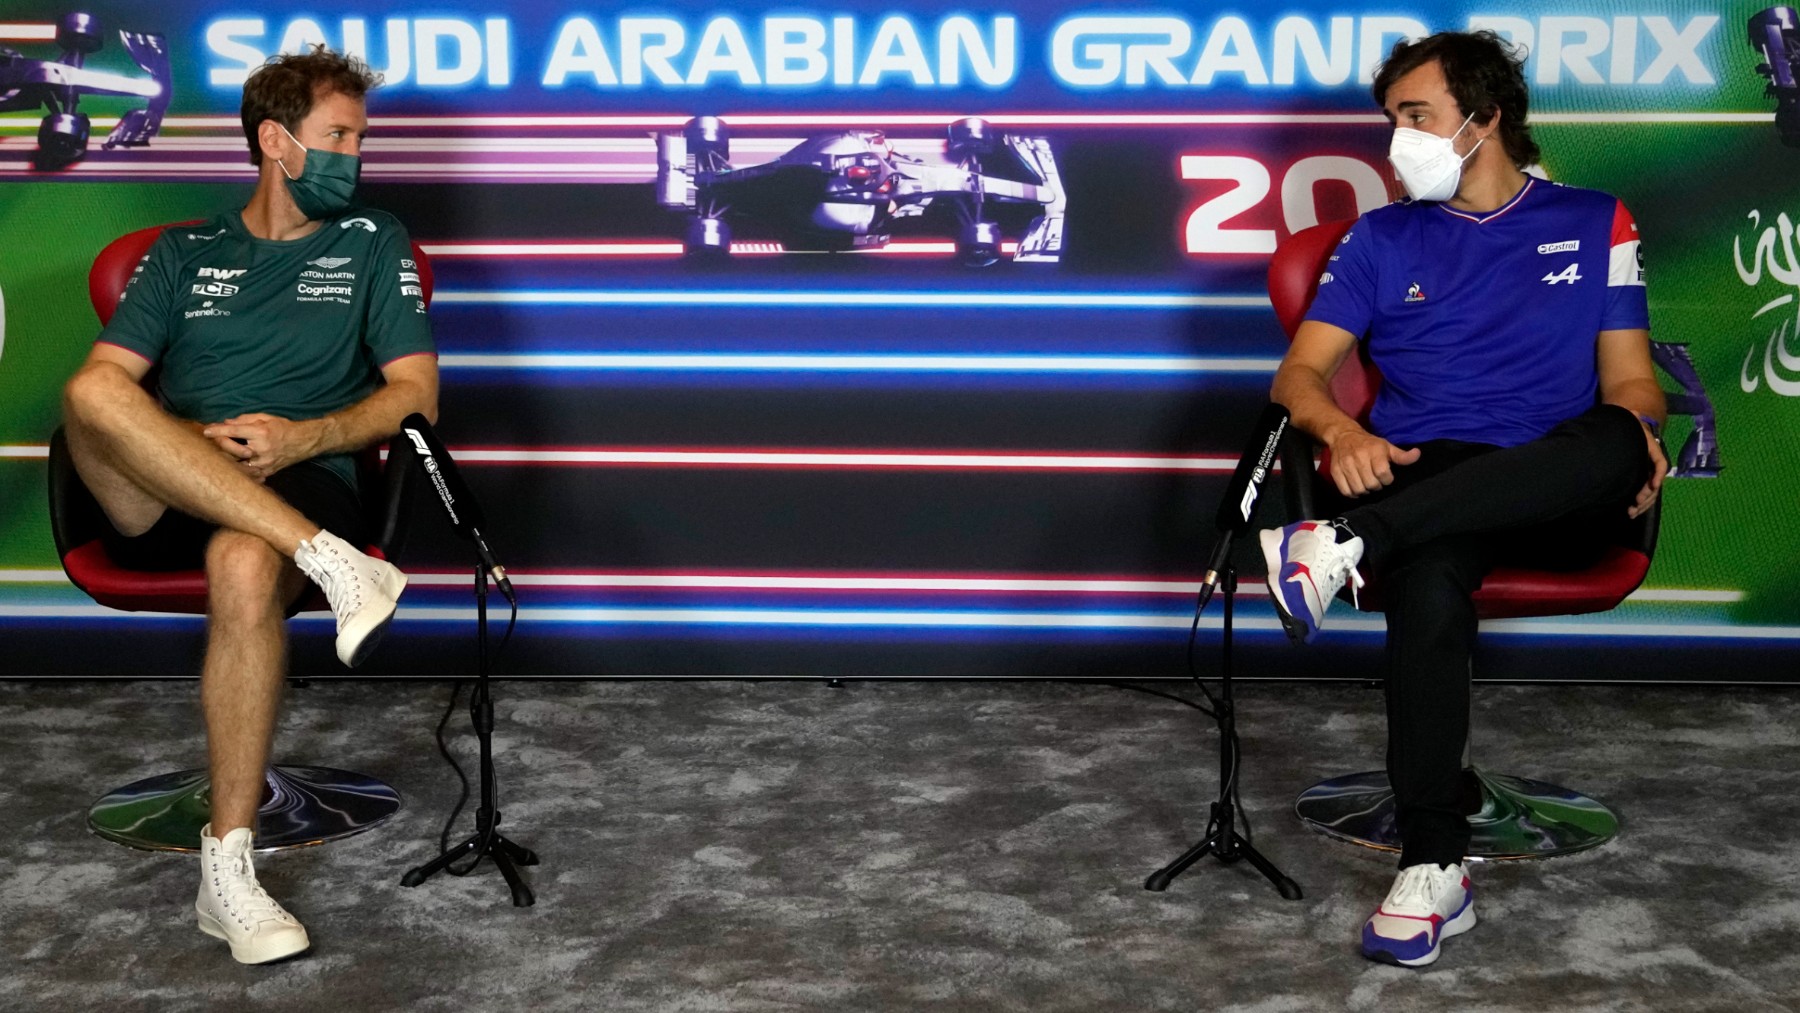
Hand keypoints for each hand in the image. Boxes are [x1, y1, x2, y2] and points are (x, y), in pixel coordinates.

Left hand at [202, 414, 320, 480]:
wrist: (304, 442)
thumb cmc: (284, 428)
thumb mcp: (266, 418)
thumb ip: (245, 419)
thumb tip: (226, 423)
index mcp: (261, 433)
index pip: (234, 431)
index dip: (218, 431)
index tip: (206, 431)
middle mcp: (261, 449)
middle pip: (232, 450)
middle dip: (221, 445)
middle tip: (214, 442)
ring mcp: (264, 463)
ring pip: (238, 465)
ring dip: (227, 461)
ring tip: (219, 457)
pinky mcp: (267, 471)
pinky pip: (249, 474)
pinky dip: (240, 471)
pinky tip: (233, 469)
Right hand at [1326, 428, 1420, 496]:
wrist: (1343, 436)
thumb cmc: (1369, 444)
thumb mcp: (1387, 446)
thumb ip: (1402, 455)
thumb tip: (1418, 454)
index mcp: (1374, 451)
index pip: (1382, 473)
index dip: (1387, 479)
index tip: (1387, 477)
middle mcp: (1359, 457)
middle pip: (1371, 484)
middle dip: (1376, 486)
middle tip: (1376, 481)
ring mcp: (1345, 465)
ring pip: (1358, 489)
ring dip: (1365, 491)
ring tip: (1367, 485)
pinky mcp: (1335, 471)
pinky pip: (1345, 491)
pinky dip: (1353, 494)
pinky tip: (1357, 488)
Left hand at [1628, 419, 1667, 518]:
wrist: (1624, 434)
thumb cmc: (1628, 429)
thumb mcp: (1630, 423)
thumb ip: (1632, 419)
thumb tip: (1634, 413)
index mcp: (1651, 452)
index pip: (1660, 464)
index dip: (1657, 474)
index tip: (1653, 485)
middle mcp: (1651, 465)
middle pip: (1654, 484)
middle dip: (1646, 496)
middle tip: (1635, 504)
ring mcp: (1645, 474)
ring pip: (1649, 493)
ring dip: (1643, 504)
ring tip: (1631, 512)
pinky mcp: (1638, 482)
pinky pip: (1643, 495)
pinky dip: (1639, 505)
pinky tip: (1631, 512)